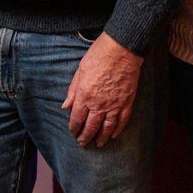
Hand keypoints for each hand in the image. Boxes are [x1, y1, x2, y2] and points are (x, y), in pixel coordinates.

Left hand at [62, 32, 143, 147]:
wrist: (122, 49)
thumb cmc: (99, 55)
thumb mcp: (80, 71)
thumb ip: (73, 91)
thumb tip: (66, 106)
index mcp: (85, 96)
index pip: (77, 118)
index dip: (74, 127)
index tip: (73, 132)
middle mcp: (99, 104)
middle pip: (91, 126)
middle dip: (85, 136)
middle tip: (83, 143)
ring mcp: (114, 104)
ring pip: (107, 127)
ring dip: (101, 137)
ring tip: (98, 144)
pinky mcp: (127, 101)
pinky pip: (122, 120)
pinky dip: (118, 129)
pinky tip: (115, 135)